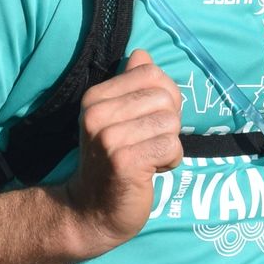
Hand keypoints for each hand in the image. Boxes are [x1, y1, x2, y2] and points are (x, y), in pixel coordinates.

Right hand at [64, 49, 182, 250]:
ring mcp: (109, 138)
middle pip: (165, 97)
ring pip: (171, 122)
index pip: (151, 74)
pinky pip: (171, 146)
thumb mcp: (116, 118)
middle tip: (149, 143)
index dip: (164, 98)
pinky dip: (170, 161)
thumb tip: (142, 54)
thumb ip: (131, 85)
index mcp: (96, 97)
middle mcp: (98, 113)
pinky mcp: (124, 161)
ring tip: (148, 158)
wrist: (91, 210)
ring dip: (169, 144)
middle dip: (169, 122)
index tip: (148, 121)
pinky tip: (152, 171)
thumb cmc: (111, 162)